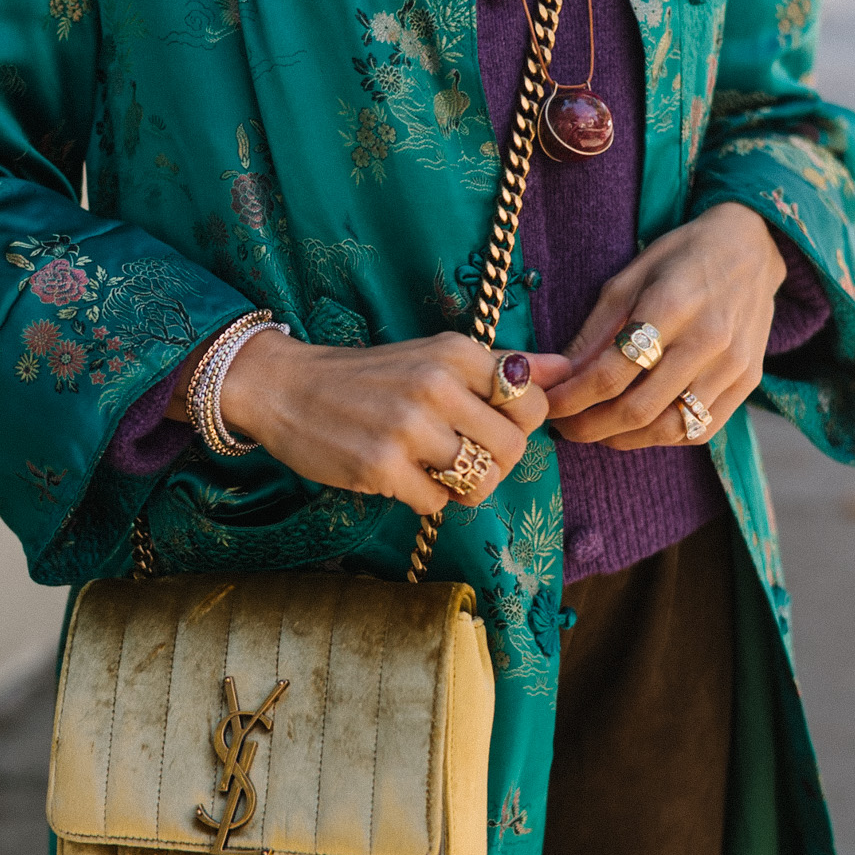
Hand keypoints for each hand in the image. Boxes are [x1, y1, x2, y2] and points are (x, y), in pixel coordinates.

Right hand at [174, 329, 569, 516]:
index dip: (517, 425)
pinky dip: (426, 498)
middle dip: (496, 465)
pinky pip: (436, 502)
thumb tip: (568, 369)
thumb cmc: (369, 378)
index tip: (487, 425)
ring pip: (481, 481)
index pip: (531, 402)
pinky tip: (401, 476)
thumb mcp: (435, 357)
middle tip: (465, 458)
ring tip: (433, 469)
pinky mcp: (380, 466)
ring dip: (463, 486)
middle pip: (513, 448)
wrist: (286, 388)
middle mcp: (437, 384)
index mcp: (456, 352)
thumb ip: (501, 367)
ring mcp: (408, 427)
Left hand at [544, 203, 786, 449]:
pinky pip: (699, 429)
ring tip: (596, 430)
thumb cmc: (680, 258)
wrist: (751, 247)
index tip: (548, 405)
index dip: (572, 398)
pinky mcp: (748, 381)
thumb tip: (560, 377)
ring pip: (669, 428)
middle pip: (638, 409)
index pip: (611, 373)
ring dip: (623, 438)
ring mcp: (732, 365)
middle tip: (564, 427)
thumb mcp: (627, 279)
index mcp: (670, 306)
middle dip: (590, 427)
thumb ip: (595, 333)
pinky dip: (661, 436)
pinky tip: (638, 427)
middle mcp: (707, 340)